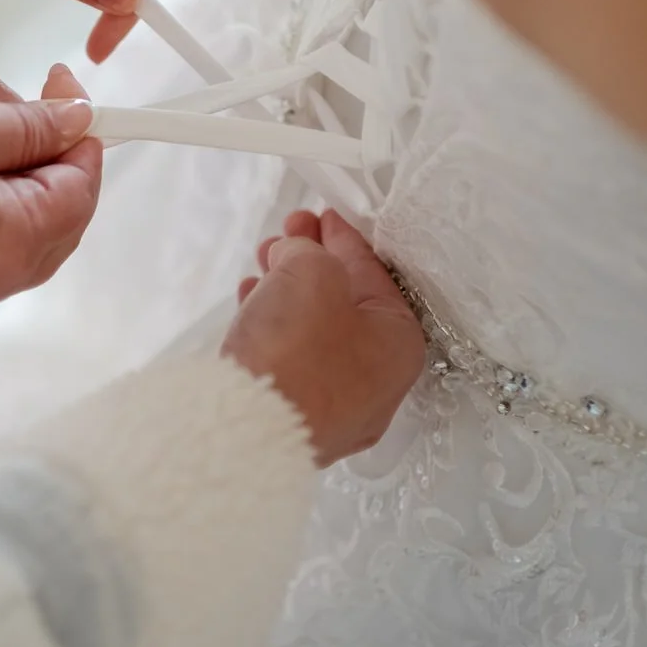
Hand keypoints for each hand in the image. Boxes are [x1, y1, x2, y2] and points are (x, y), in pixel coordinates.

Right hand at [0, 65, 102, 323]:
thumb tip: (72, 122)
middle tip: (35, 116)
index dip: (82, 136)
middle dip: (54, 167)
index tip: (67, 95)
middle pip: (54, 223)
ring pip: (10, 243)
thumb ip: (27, 125)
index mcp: (15, 244)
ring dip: (15, 194)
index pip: (80, 189)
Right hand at [223, 210, 425, 467]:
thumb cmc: (295, 351)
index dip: (345, 238)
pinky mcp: (293, 420)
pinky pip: (288, 359)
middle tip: (285, 234)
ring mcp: (334, 408)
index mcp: (400, 345)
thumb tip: (295, 253)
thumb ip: (308, 250)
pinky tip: (250, 302)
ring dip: (287, 290)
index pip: (375, 275)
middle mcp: (376, 383)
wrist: (246, 430)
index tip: (323, 216)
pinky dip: (272, 325)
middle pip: (344, 304)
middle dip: (312, 261)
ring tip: (262, 262)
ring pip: (313, 332)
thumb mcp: (311, 272)